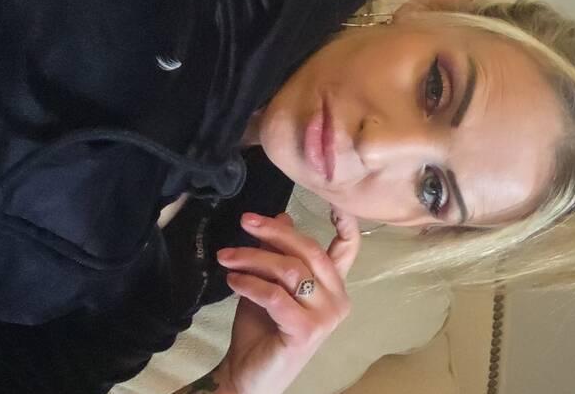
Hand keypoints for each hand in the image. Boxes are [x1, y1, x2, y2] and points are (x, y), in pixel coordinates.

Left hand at [214, 209, 360, 393]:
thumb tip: (281, 216)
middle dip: (275, 232)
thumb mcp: (269, 283)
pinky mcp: (305, 331)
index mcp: (334, 285)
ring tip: (226, 257)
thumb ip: (278, 254)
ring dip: (253, 258)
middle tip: (245, 221)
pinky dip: (250, 284)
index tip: (333, 198)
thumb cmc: (262, 329)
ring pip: (290, 271)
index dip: (344, 222)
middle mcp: (338, 299)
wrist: (249, 376)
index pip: (347, 249)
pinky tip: (232, 280)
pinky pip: (275, 295)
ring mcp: (325, 317)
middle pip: (309, 250)